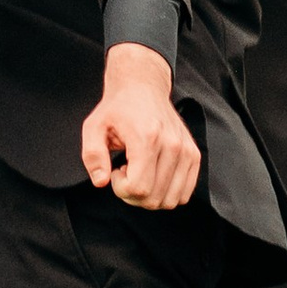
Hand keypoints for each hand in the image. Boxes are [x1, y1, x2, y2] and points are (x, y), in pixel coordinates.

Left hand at [80, 43, 199, 211]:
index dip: (121, 189)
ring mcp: (186, 151)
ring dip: (150, 195)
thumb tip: (101, 181)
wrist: (143, 87)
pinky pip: (184, 194)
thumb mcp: (94, 126)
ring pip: (170, 200)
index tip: (116, 171)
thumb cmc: (118, 108)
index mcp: (147, 137)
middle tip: (126, 172)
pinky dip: (166, 193)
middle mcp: (172, 145)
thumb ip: (92, 155)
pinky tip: (154, 175)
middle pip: (154, 198)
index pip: (139, 188)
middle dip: (133, 195)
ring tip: (140, 173)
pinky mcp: (194, 155)